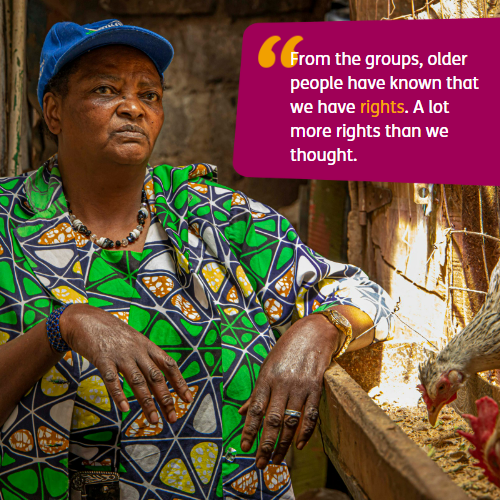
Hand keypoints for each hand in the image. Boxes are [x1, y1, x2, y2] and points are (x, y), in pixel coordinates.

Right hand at [60, 304, 190, 424]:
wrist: (86, 318)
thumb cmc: (111, 332)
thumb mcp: (134, 339)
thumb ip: (145, 356)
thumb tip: (158, 378)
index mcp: (147, 345)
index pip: (168, 365)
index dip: (179, 382)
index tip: (188, 399)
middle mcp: (137, 350)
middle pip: (155, 377)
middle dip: (166, 399)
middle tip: (173, 418)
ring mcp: (120, 354)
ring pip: (137, 381)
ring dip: (147, 403)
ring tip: (153, 420)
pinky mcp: (102, 359)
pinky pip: (112, 379)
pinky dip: (119, 395)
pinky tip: (125, 409)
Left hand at [239, 313, 340, 468]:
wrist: (314, 332)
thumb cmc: (286, 349)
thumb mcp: (267, 366)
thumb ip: (257, 391)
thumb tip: (241, 411)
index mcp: (267, 377)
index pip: (256, 408)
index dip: (249, 430)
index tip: (243, 447)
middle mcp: (283, 383)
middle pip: (273, 420)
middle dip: (266, 444)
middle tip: (260, 463)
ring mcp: (301, 386)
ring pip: (291, 421)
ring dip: (283, 444)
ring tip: (277, 460)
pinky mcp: (316, 387)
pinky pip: (311, 415)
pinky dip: (305, 432)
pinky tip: (298, 445)